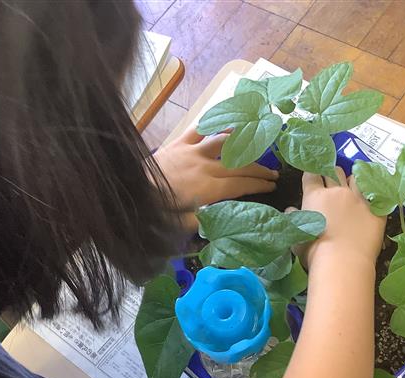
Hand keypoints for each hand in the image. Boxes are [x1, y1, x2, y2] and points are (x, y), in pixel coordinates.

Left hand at [153, 125, 277, 228]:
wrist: (130, 188)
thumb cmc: (157, 211)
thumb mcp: (182, 225)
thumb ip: (205, 221)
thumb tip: (224, 219)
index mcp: (209, 188)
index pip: (241, 184)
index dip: (259, 185)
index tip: (272, 186)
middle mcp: (206, 166)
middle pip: (239, 165)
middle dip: (259, 169)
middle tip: (273, 173)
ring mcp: (192, 151)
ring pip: (225, 143)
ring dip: (243, 143)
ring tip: (257, 144)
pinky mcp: (179, 143)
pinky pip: (200, 129)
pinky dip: (215, 125)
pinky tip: (226, 124)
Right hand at [297, 168, 385, 268]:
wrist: (343, 262)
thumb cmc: (315, 252)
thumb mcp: (297, 236)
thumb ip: (294, 218)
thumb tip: (290, 209)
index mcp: (315, 196)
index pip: (311, 175)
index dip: (311, 174)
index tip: (311, 177)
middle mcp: (337, 192)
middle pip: (333, 172)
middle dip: (330, 174)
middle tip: (330, 182)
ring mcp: (358, 199)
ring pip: (354, 179)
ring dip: (350, 181)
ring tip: (350, 188)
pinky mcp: (375, 209)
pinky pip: (373, 194)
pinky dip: (369, 194)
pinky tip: (368, 200)